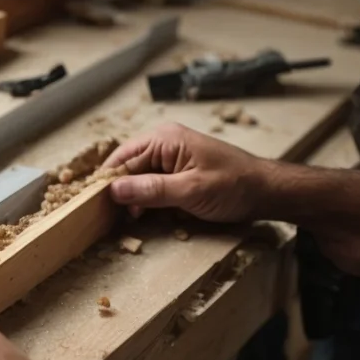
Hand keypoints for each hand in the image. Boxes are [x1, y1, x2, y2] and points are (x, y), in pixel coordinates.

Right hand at [104, 122, 269, 221]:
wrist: (268, 191)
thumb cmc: (234, 186)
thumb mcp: (191, 190)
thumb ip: (151, 190)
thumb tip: (113, 190)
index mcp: (164, 139)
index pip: (122, 158)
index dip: (106, 181)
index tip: (92, 204)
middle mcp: (163, 144)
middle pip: (126, 168)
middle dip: (117, 191)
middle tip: (104, 217)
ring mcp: (170, 158)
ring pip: (137, 178)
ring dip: (130, 198)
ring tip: (121, 220)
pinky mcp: (176, 173)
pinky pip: (150, 184)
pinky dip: (144, 200)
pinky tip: (140, 216)